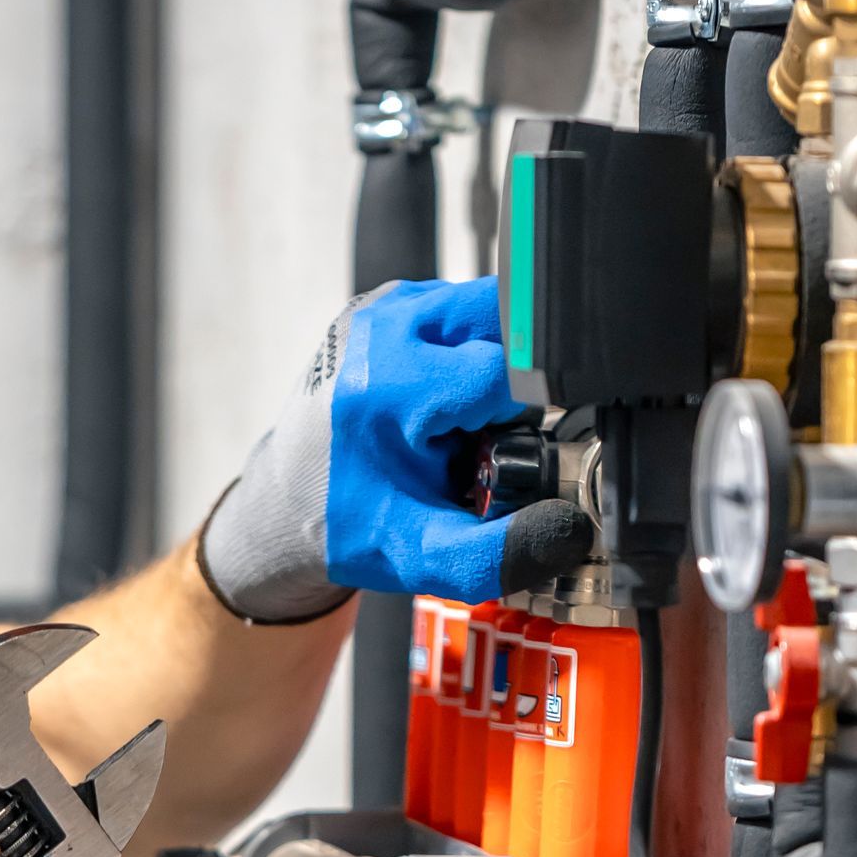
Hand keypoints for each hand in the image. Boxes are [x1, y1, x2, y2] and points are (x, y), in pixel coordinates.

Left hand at [196, 278, 591, 619]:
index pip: (507, 371)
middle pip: (507, 319)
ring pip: (493, 308)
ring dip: (498, 360)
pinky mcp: (390, 301)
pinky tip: (446, 397)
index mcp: (388, 383)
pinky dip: (473, 350)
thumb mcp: (423, 555)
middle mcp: (383, 329)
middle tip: (480, 431)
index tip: (494, 451)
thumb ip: (498, 554)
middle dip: (516, 377)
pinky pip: (465, 309)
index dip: (521, 416)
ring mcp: (384, 306)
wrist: (288, 501)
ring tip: (459, 417)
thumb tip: (568, 530)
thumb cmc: (348, 521)